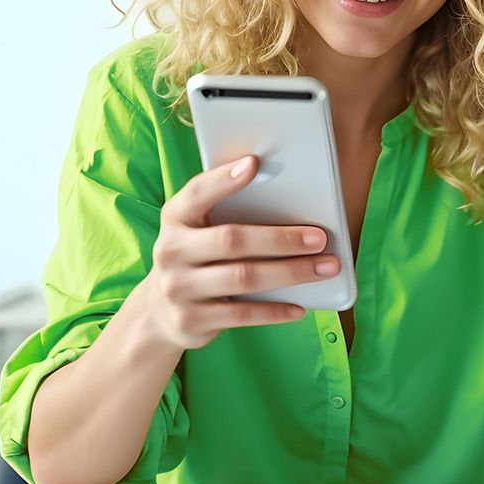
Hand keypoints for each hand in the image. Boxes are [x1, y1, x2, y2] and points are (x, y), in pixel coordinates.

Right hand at [116, 154, 340, 353]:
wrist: (159, 312)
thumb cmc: (195, 258)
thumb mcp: (197, 230)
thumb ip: (224, 211)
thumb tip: (285, 193)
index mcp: (175, 218)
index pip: (197, 193)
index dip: (223, 179)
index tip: (254, 164)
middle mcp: (172, 250)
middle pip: (232, 240)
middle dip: (281, 238)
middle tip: (320, 237)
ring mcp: (179, 288)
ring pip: (243, 277)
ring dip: (290, 272)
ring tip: (324, 267)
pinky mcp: (192, 320)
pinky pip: (242, 314)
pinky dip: (275, 310)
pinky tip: (300, 305)